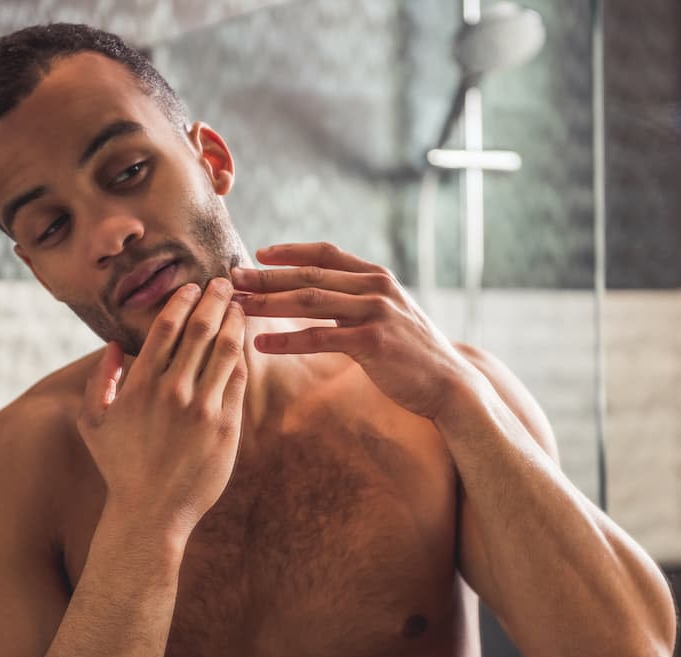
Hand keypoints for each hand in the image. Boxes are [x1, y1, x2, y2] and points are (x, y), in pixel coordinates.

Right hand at [77, 279, 247, 541]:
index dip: (184, 300)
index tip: (195, 286)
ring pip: (225, 350)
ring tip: (240, 306)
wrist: (151, 512)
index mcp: (141, 385)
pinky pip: (237, 380)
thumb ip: (100, 380)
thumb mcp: (93, 423)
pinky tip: (244, 343)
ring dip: (235, 321)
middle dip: (216, 300)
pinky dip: (242, 356)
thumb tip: (114, 346)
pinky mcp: (226, 426)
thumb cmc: (120, 467)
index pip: (167, 327)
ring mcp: (203, 408)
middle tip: (226, 282)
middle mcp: (173, 391)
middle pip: (201, 330)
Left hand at [231, 242, 471, 419]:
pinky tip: (260, 345)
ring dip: (269, 304)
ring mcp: (375, 312)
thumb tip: (320, 294)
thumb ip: (358, 299)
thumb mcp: (388, 314)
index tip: (259, 254)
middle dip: (267, 276)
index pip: (326, 253)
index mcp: (376, 276)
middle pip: (309, 275)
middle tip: (232, 277)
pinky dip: (286, 341)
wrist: (448, 382)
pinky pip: (320, 338)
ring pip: (310, 302)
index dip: (290, 251)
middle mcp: (375, 287)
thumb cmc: (412, 352)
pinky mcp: (373, 342)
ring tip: (238, 307)